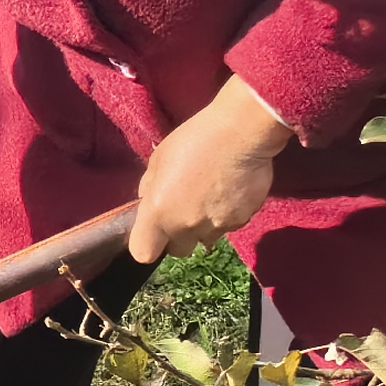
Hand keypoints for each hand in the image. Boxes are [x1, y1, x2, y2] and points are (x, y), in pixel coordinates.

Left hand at [132, 79, 296, 264]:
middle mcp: (186, 226)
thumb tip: (148, 200)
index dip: (147, 244)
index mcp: (159, 212)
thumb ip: (150, 187)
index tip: (153, 232)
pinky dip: (228, 215)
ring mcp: (216, 226)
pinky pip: (229, 226)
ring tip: (211, 196)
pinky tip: (230, 191)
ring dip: (205, 226)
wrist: (240, 133)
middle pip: (178, 250)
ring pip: (206, 239)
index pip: (143, 252)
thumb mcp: (159, 159)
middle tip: (185, 210)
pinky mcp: (242, 220)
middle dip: (179, 236)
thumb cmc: (194, 140)